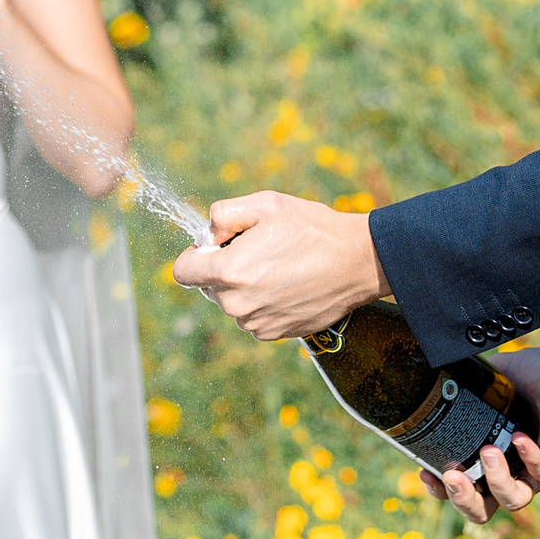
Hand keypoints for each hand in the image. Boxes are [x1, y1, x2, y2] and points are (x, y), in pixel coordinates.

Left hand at [170, 191, 389, 339]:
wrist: (357, 263)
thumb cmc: (312, 229)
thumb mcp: (265, 204)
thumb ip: (223, 213)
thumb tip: (207, 233)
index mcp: (229, 271)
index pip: (182, 272)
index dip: (195, 254)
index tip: (217, 245)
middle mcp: (237, 304)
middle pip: (208, 286)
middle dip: (224, 267)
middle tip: (258, 249)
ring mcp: (256, 323)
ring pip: (232, 302)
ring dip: (244, 286)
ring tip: (279, 265)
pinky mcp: (274, 334)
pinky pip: (253, 316)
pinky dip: (263, 301)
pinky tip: (288, 284)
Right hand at [422, 342, 539, 524]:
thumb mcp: (507, 371)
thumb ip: (477, 376)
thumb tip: (438, 366)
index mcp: (495, 449)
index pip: (465, 482)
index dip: (442, 487)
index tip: (425, 471)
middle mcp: (517, 468)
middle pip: (484, 508)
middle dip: (463, 500)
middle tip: (451, 478)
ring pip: (514, 501)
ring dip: (495, 481)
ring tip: (488, 451)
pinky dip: (530, 459)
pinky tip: (519, 438)